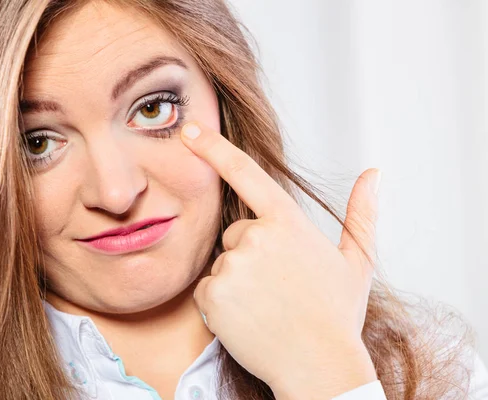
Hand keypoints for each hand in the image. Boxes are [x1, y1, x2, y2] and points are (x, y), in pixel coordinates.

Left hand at [181, 122, 380, 399]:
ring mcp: (233, 265)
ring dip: (236, 281)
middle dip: (248, 253)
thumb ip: (361, 213)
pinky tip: (247, 318)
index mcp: (288, 222)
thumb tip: (373, 174)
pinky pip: (206, 290)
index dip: (214, 147)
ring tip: (265, 305)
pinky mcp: (213, 294)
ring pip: (221, 263)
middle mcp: (257, 237)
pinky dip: (220, 304)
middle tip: (275, 286)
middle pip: (235, 233)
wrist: (320, 367)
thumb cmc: (337, 315)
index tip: (189, 129)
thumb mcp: (355, 262)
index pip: (245, 173)